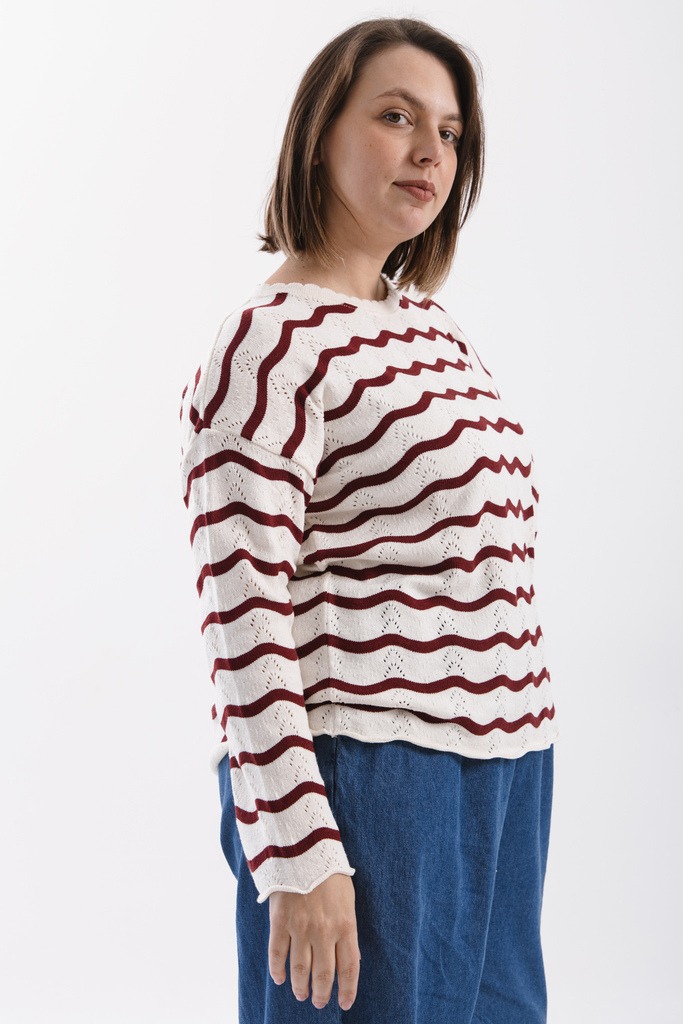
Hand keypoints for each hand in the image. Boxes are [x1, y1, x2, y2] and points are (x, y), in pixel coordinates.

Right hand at [268, 872, 360, 1010]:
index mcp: (345, 925)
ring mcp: (300, 928)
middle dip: (322, 994)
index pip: (350, 969)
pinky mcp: (280, 922)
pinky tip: (280, 979)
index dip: (348, 991)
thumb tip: (350, 959)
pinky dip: (277, 971)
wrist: (304, 848)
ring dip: (300, 987)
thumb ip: (347, 930)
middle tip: (320, 1002)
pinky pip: (277, 954)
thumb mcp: (348, 900)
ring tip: (302, 994)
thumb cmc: (329, 874)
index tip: (345, 1003)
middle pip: (323, 975)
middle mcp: (323, 931)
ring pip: (299, 970)